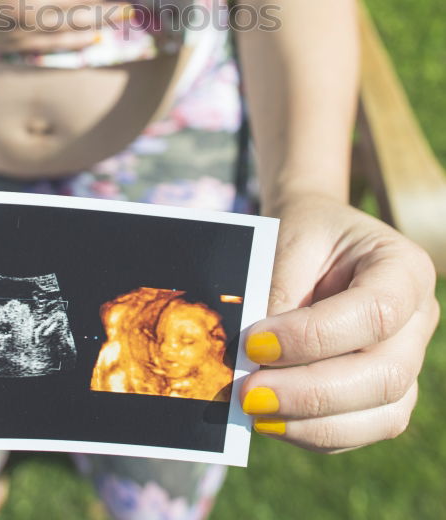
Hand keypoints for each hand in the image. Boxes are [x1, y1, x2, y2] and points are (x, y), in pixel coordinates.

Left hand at [239, 193, 439, 452]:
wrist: (316, 239)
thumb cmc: (304, 233)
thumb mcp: (290, 242)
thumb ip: (279, 293)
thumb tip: (252, 359)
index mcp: (404, 268)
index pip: (374, 313)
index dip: (314, 338)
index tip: (255, 343)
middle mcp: (418, 319)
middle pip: (384, 375)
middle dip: (311, 392)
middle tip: (248, 393)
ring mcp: (408, 361)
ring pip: (381, 415)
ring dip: (312, 423)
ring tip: (254, 411)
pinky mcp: (387, 395)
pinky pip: (361, 429)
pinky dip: (313, 432)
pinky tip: (271, 420)